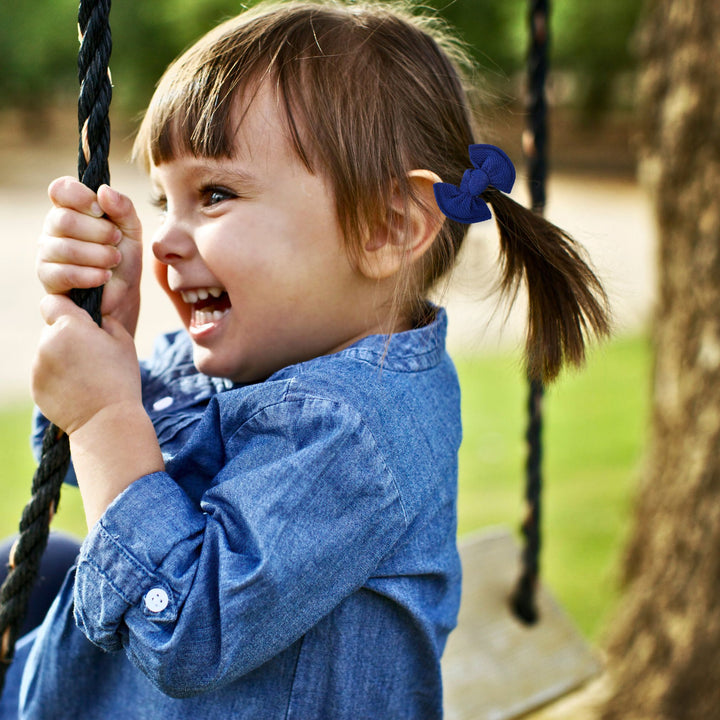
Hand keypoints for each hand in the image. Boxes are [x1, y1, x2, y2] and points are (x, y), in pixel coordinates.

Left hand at [32, 294, 163, 527]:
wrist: (107, 422)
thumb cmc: (121, 378)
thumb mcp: (123, 340)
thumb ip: (103, 321)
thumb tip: (92, 317)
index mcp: (69, 326)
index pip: (52, 302)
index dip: (66, 309)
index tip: (80, 322)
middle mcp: (46, 342)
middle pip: (51, 329)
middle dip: (67, 336)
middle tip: (91, 355)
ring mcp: (37, 366)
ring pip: (48, 351)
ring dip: (62, 357)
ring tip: (86, 376)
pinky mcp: (35, 386)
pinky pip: (45, 372)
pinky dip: (57, 377)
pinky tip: (78, 389)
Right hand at [38, 178, 142, 336]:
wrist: (124, 294)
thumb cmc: (123, 257)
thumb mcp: (131, 229)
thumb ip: (123, 207)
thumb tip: (104, 191)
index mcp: (72, 208)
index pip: (61, 189)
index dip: (81, 197)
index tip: (101, 211)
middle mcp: (54, 226)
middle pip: (65, 220)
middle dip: (99, 232)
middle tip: (116, 241)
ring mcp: (47, 251)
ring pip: (66, 248)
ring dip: (99, 255)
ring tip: (113, 260)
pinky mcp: (48, 277)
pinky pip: (64, 273)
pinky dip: (91, 275)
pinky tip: (104, 276)